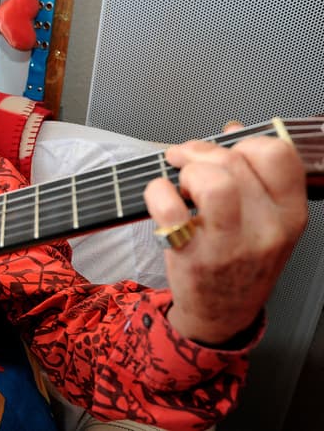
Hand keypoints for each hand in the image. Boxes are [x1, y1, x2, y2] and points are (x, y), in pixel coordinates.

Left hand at [144, 124, 307, 344]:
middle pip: (234, 161)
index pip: (278, 154)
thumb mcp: (263, 221)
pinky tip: (160, 196)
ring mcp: (229, 245)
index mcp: (288, 214)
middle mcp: (265, 229)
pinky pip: (170, 208)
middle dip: (200, 150)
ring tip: (178, 179)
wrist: (222, 314)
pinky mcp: (193, 257)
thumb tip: (231, 130)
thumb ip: (252, 174)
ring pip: (213, 181)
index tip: (225, 149)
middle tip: (184, 158)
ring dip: (187, 170)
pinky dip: (157, 191)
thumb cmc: (240, 262)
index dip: (245, 142)